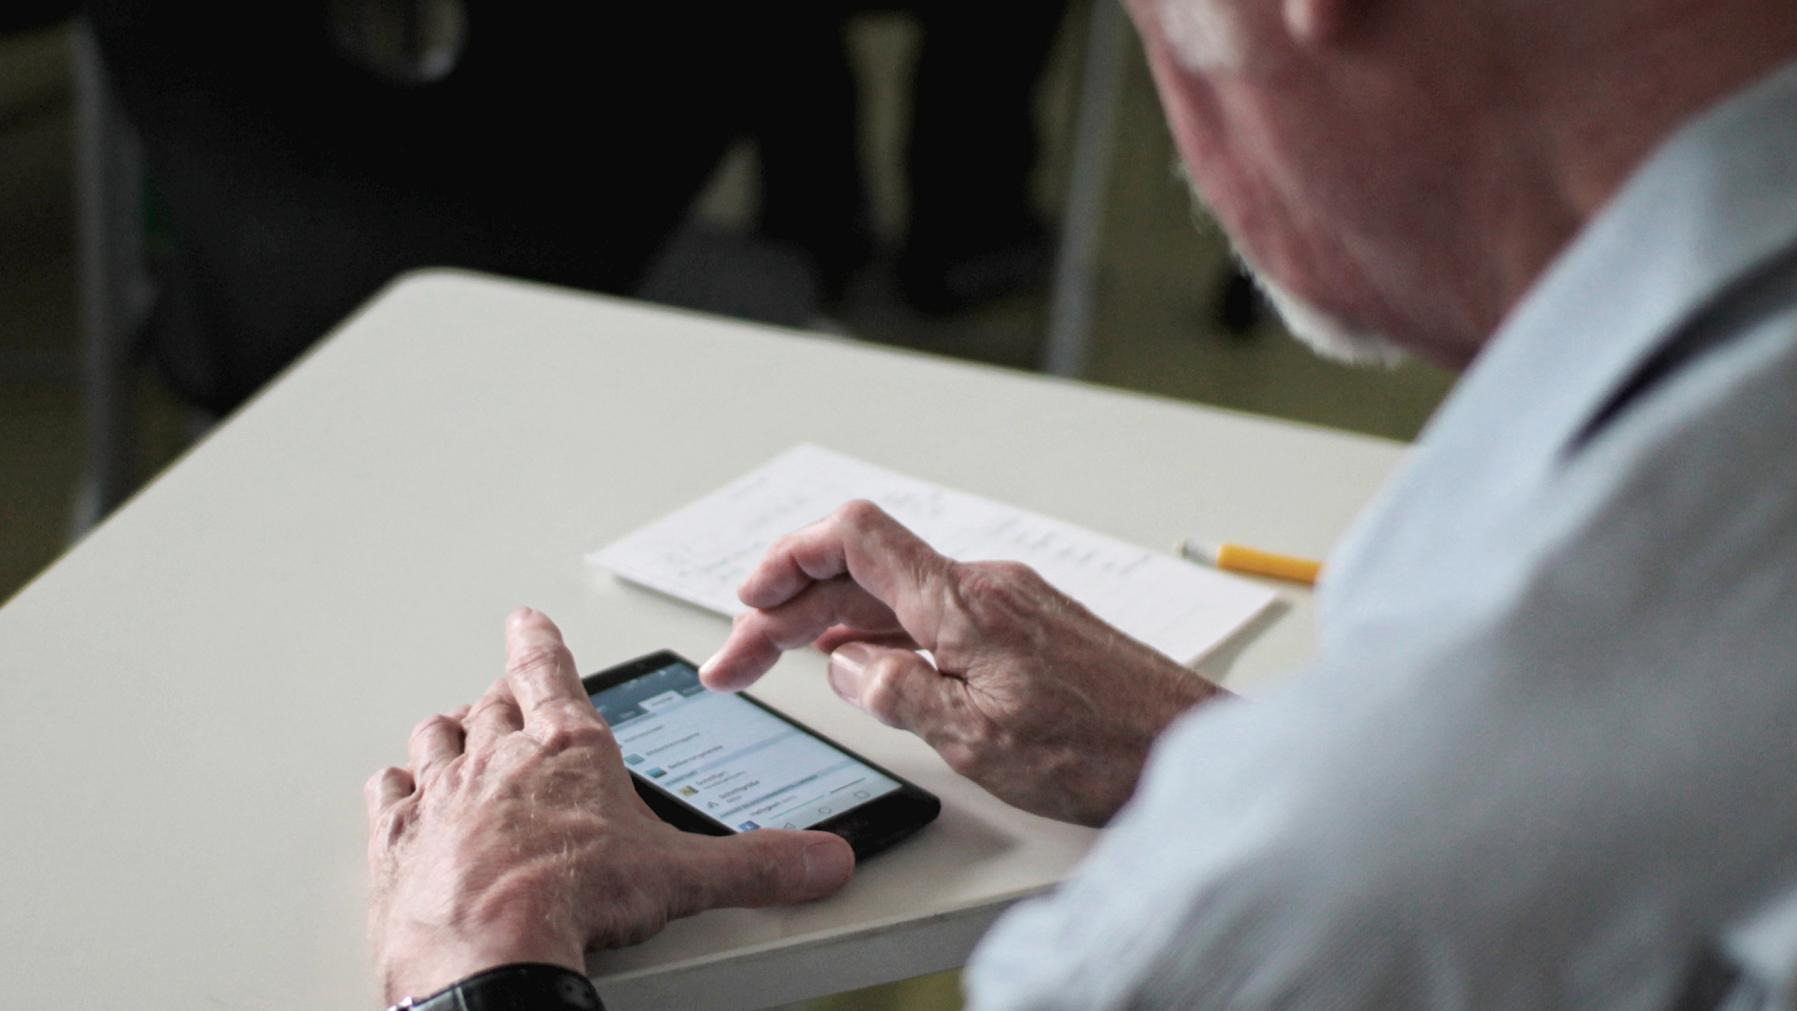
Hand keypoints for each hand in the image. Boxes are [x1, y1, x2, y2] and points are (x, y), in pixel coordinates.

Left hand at [365, 608, 854, 1004]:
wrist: (487, 952)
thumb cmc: (573, 899)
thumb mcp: (683, 879)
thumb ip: (757, 865)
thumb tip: (820, 859)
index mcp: (568, 752)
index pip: (550, 674)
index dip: (538, 644)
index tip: (527, 621)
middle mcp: (498, 762)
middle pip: (491, 707)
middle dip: (498, 696)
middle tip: (500, 690)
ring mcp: (441, 799)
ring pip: (435, 742)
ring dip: (445, 735)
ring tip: (450, 732)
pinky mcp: (397, 844)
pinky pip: (387, 798)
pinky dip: (394, 791)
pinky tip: (395, 793)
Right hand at [700, 501, 1224, 826]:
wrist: (1190, 748)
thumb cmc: (1102, 750)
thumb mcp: (976, 740)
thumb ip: (898, 693)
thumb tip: (848, 664)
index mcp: (962, 602)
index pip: (854, 538)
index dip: (787, 559)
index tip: (749, 602)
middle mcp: (983, 586)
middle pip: (861, 572)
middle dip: (786, 611)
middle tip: (737, 663)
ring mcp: (1008, 603)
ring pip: (894, 594)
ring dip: (830, 625)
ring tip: (780, 663)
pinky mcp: (1026, 626)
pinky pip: (933, 614)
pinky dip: (881, 633)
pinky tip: (864, 665)